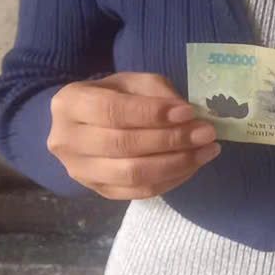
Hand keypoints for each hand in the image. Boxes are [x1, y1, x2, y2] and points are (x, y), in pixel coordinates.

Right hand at [48, 71, 221, 198]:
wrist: (81, 125)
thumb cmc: (110, 95)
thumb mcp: (130, 81)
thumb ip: (156, 92)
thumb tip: (186, 115)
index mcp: (70, 104)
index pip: (112, 111)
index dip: (152, 113)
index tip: (188, 113)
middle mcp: (67, 142)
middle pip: (123, 146)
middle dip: (171, 140)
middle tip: (206, 133)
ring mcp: (80, 172)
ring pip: (132, 174)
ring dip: (176, 164)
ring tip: (207, 151)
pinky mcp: (98, 192)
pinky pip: (138, 192)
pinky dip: (170, 180)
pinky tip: (192, 166)